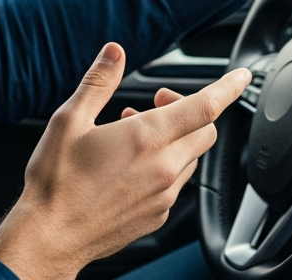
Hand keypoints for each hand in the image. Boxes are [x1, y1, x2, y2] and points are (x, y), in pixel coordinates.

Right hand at [0, 43, 251, 279]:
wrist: (49, 237)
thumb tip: (114, 53)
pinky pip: (175, 184)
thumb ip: (99, 82)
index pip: (206, 106)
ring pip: (191, 157)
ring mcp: (164, 195)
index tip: (242, 76)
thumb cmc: (56, 183)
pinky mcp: (157, 216)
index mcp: (146, 138)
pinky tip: (132, 166)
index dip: (228, 87)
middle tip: (156, 103)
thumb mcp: (69, 121)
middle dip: (190, 109)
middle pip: (205, 130)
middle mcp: (163, 168)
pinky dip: (165, 167)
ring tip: (134, 134)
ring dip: (175, 139)